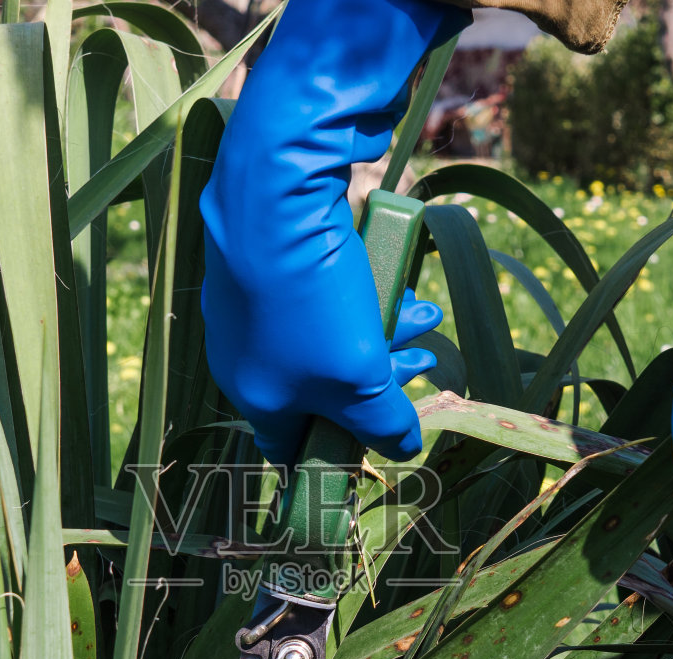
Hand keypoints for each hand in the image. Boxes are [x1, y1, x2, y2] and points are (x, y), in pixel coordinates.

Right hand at [200, 0, 469, 467]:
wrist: (274, 190)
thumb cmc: (311, 301)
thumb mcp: (358, 376)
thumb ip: (382, 421)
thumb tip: (402, 448)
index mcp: (255, 396)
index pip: (291, 446)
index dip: (337, 453)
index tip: (376, 447)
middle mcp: (244, 356)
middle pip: (322, 389)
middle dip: (380, 380)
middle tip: (425, 365)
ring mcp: (252, 307)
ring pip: (327, 337)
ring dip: (383, 333)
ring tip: (428, 316)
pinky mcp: (265, 262)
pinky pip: (318, 297)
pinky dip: (360, 297)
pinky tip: (397, 279)